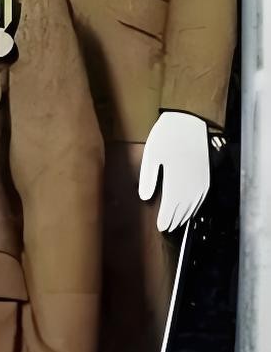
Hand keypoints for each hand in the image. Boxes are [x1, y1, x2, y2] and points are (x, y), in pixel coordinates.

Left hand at [139, 111, 210, 231]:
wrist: (188, 122)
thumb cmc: (166, 137)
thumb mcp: (151, 156)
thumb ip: (149, 178)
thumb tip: (145, 198)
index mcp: (176, 180)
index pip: (170, 206)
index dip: (166, 219)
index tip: (160, 227)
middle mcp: (191, 183)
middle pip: (183, 208)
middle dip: (175, 220)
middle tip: (167, 228)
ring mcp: (201, 180)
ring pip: (194, 204)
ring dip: (185, 215)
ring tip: (177, 223)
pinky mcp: (206, 175)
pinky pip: (202, 196)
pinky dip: (196, 206)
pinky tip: (191, 209)